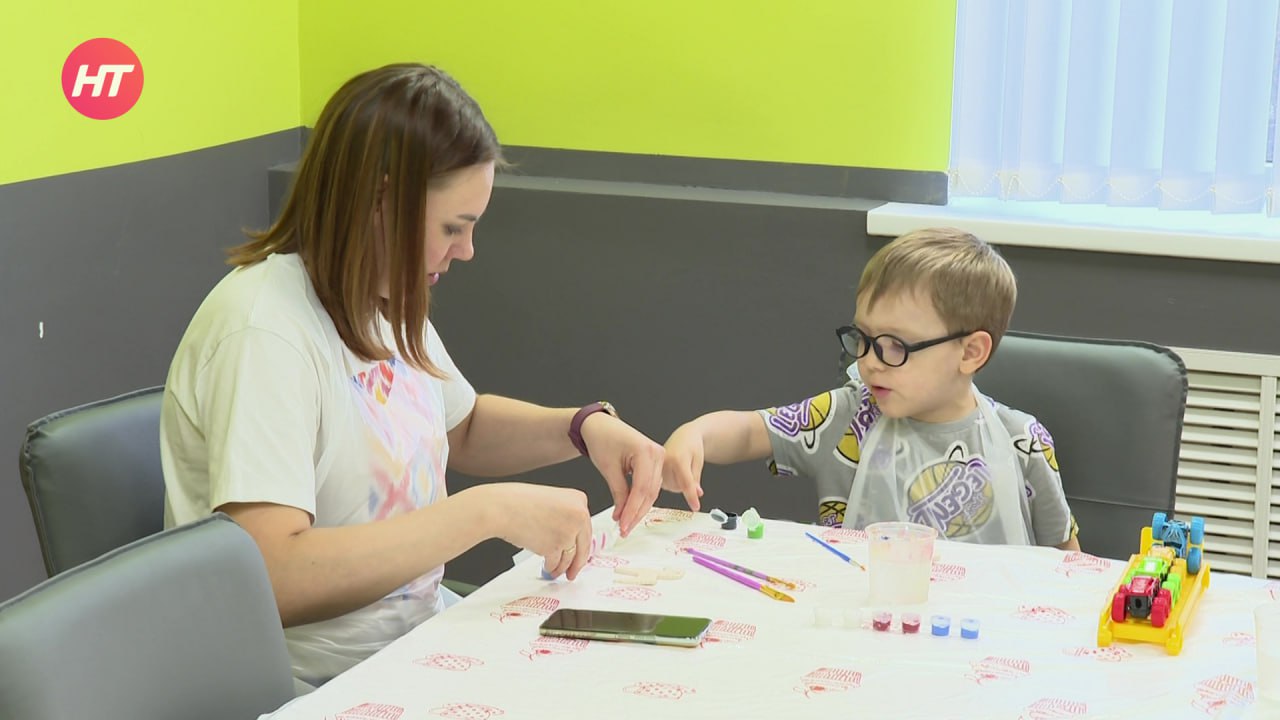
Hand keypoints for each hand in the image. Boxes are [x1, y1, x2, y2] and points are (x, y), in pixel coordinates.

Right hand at [493, 483, 592, 579]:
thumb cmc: (518, 501)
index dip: (582, 544)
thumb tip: (570, 538)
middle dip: (577, 562)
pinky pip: (556, 563)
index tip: (580, 553)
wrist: (501, 507)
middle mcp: (578, 515)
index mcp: (578, 499)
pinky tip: (547, 567)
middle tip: (573, 571)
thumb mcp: (551, 501)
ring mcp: (567, 532)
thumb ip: (565, 515)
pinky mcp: (554, 547)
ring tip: (555, 570)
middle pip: (583, 545)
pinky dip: (551, 567)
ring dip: (562, 567)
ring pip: (570, 558)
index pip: (586, 528)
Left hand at [580, 413, 666, 535]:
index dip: (632, 510)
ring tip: (626, 523)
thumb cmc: (602, 439)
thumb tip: (622, 515)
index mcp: (647, 451)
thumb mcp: (608, 468)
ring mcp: (658, 457)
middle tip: (624, 529)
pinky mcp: (654, 462)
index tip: (623, 525)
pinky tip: (631, 510)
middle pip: (650, 492)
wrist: (600, 425)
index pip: (642, 489)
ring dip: (639, 508)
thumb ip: (618, 492)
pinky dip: (641, 499)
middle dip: (636, 513)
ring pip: (652, 491)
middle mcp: (658, 454)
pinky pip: (650, 485)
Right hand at [661, 423, 705, 512]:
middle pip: (677, 488)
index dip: (691, 496)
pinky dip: (671, 482)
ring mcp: (656, 466)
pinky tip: (673, 471)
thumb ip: (696, 478)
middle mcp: (664, 463)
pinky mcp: (651, 470)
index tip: (695, 507)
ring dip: (678, 484)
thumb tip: (696, 493)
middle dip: (685, 484)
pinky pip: (664, 485)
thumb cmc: (691, 445)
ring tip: (680, 468)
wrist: (682, 436)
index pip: (686, 482)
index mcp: (677, 459)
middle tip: (688, 469)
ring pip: (670, 488)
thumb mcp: (698, 461)